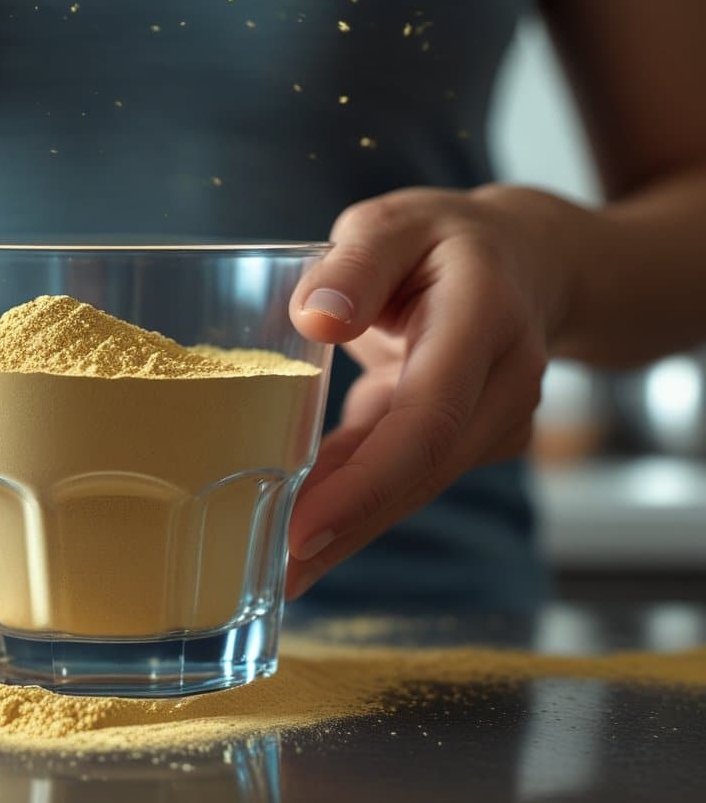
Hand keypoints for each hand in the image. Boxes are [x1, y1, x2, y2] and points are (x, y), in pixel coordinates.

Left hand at [285, 185, 579, 598]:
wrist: (525, 263)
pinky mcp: (470, 439)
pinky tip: (304, 530)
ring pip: (415, 485)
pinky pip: (407, 475)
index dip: (367, 484)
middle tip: (277, 579)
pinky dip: (356, 503)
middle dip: (348, 529)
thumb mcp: (396, 223)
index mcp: (483, 318)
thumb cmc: (444, 241)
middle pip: (423, 471)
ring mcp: (495, 419)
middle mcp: (503, 380)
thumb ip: (357, 262)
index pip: (427, 419)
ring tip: (279, 571)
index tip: (304, 531)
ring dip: (348, 528)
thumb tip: (315, 319)